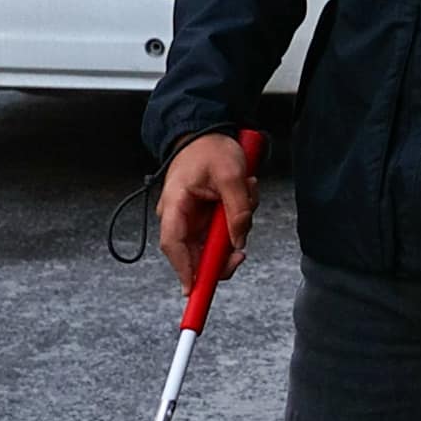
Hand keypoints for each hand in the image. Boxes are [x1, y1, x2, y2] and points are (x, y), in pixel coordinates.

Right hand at [155, 132, 253, 287]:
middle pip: (194, 253)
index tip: (194, 290)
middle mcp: (178, 215)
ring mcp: (191, 217)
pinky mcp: (204, 216)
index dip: (184, 270)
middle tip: (240, 254)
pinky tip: (244, 195)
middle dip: (221, 255)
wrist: (207, 131)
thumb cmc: (211, 148)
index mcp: (175, 204)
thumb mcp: (231, 175)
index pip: (174, 244)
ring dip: (235, 229)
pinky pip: (221, 232)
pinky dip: (236, 221)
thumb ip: (237, 210)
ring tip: (247, 195)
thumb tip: (238, 242)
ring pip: (213, 244)